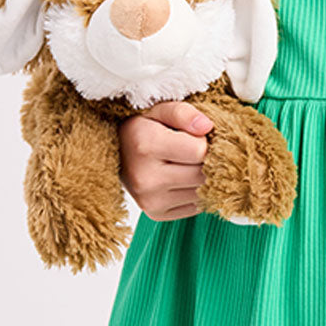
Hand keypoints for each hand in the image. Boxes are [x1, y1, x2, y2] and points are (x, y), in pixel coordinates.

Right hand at [118, 101, 213, 221]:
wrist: (118, 153)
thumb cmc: (143, 128)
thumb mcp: (160, 110)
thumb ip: (184, 113)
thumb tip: (207, 127)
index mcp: (146, 145)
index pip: (199, 151)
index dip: (204, 141)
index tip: (194, 136)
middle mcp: (145, 178)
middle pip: (201, 174)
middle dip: (205, 161)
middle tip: (193, 150)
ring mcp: (149, 200)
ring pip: (201, 192)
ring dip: (201, 178)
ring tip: (186, 163)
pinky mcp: (155, 215)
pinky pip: (194, 207)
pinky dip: (194, 193)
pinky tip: (181, 179)